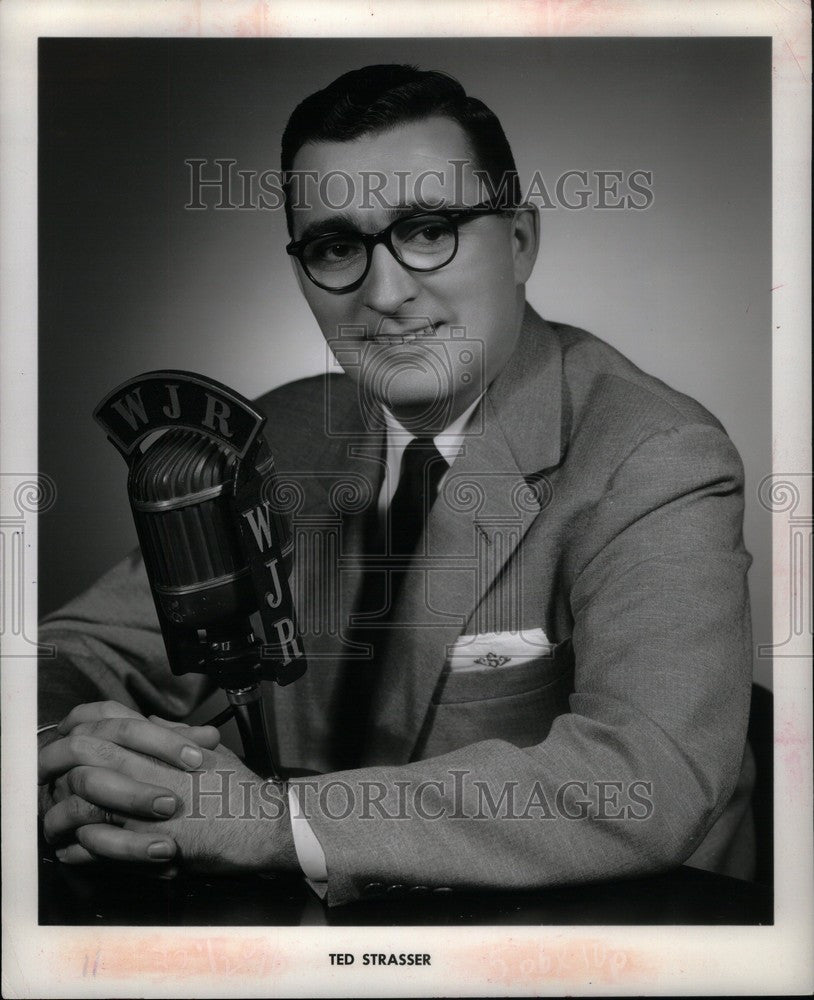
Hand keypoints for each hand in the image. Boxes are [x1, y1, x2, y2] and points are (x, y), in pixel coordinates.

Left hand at [39, 700, 296, 873]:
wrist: (264, 824)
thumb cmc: (240, 789)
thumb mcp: (211, 751)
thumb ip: (175, 735)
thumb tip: (147, 718)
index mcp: (164, 745)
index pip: (109, 723)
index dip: (78, 729)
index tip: (62, 740)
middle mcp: (153, 769)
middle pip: (87, 755)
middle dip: (58, 766)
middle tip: (42, 778)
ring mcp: (149, 805)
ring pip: (86, 799)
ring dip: (63, 811)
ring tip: (54, 821)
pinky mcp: (151, 842)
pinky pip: (100, 843)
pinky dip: (80, 848)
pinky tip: (74, 850)